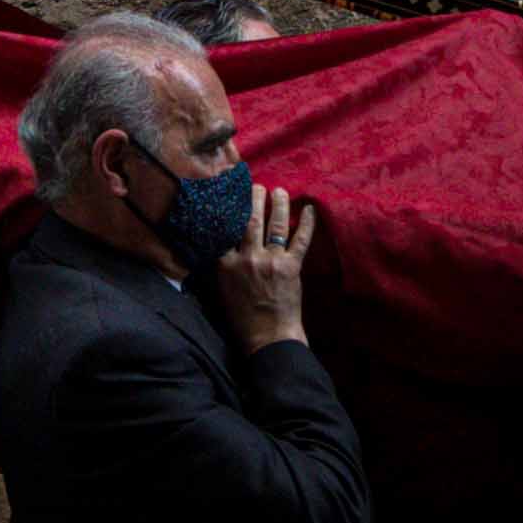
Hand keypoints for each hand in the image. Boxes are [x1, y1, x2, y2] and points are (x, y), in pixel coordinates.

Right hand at [214, 183, 315, 353]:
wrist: (267, 337)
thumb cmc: (241, 317)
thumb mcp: (220, 289)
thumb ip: (218, 265)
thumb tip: (213, 244)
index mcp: (226, 263)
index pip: (226, 229)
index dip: (228, 210)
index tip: (228, 195)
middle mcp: (248, 258)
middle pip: (250, 221)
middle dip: (254, 199)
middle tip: (257, 185)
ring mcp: (271, 261)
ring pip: (275, 225)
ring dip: (278, 205)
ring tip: (279, 190)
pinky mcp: (292, 268)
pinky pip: (300, 240)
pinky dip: (306, 224)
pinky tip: (309, 209)